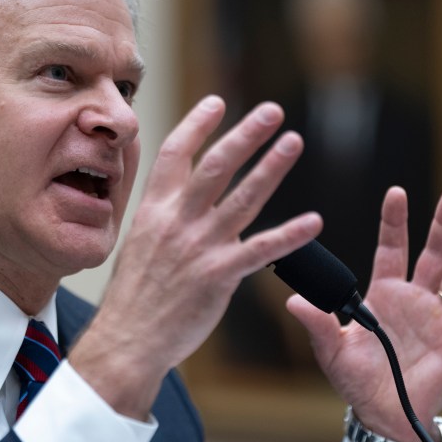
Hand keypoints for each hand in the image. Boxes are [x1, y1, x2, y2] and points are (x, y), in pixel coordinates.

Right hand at [69, 96, 321, 418]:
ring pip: (242, 197)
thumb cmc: (134, 295)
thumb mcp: (138, 242)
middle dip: (245, 134)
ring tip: (293, 142)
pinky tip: (313, 221)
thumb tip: (183, 193)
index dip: (197, 124)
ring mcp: (199, 246)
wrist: (128, 340)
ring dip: (271, 167)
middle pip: (215, 165)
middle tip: (272, 111)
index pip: (174, 153)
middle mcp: (176, 220)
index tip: (218, 101)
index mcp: (154, 209)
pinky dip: (289, 235)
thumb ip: (164, 215)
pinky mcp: (219, 275)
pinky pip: (261, 250)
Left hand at [287, 186, 441, 441]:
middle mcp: (414, 299)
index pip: (391, 248)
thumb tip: (293, 302)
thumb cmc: (357, 380)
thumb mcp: (332, 350)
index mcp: (384, 294)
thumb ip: (318, 323)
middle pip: (432, 253)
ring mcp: (436, 318)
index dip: (394, 222)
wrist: (383, 415)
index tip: (396, 192)